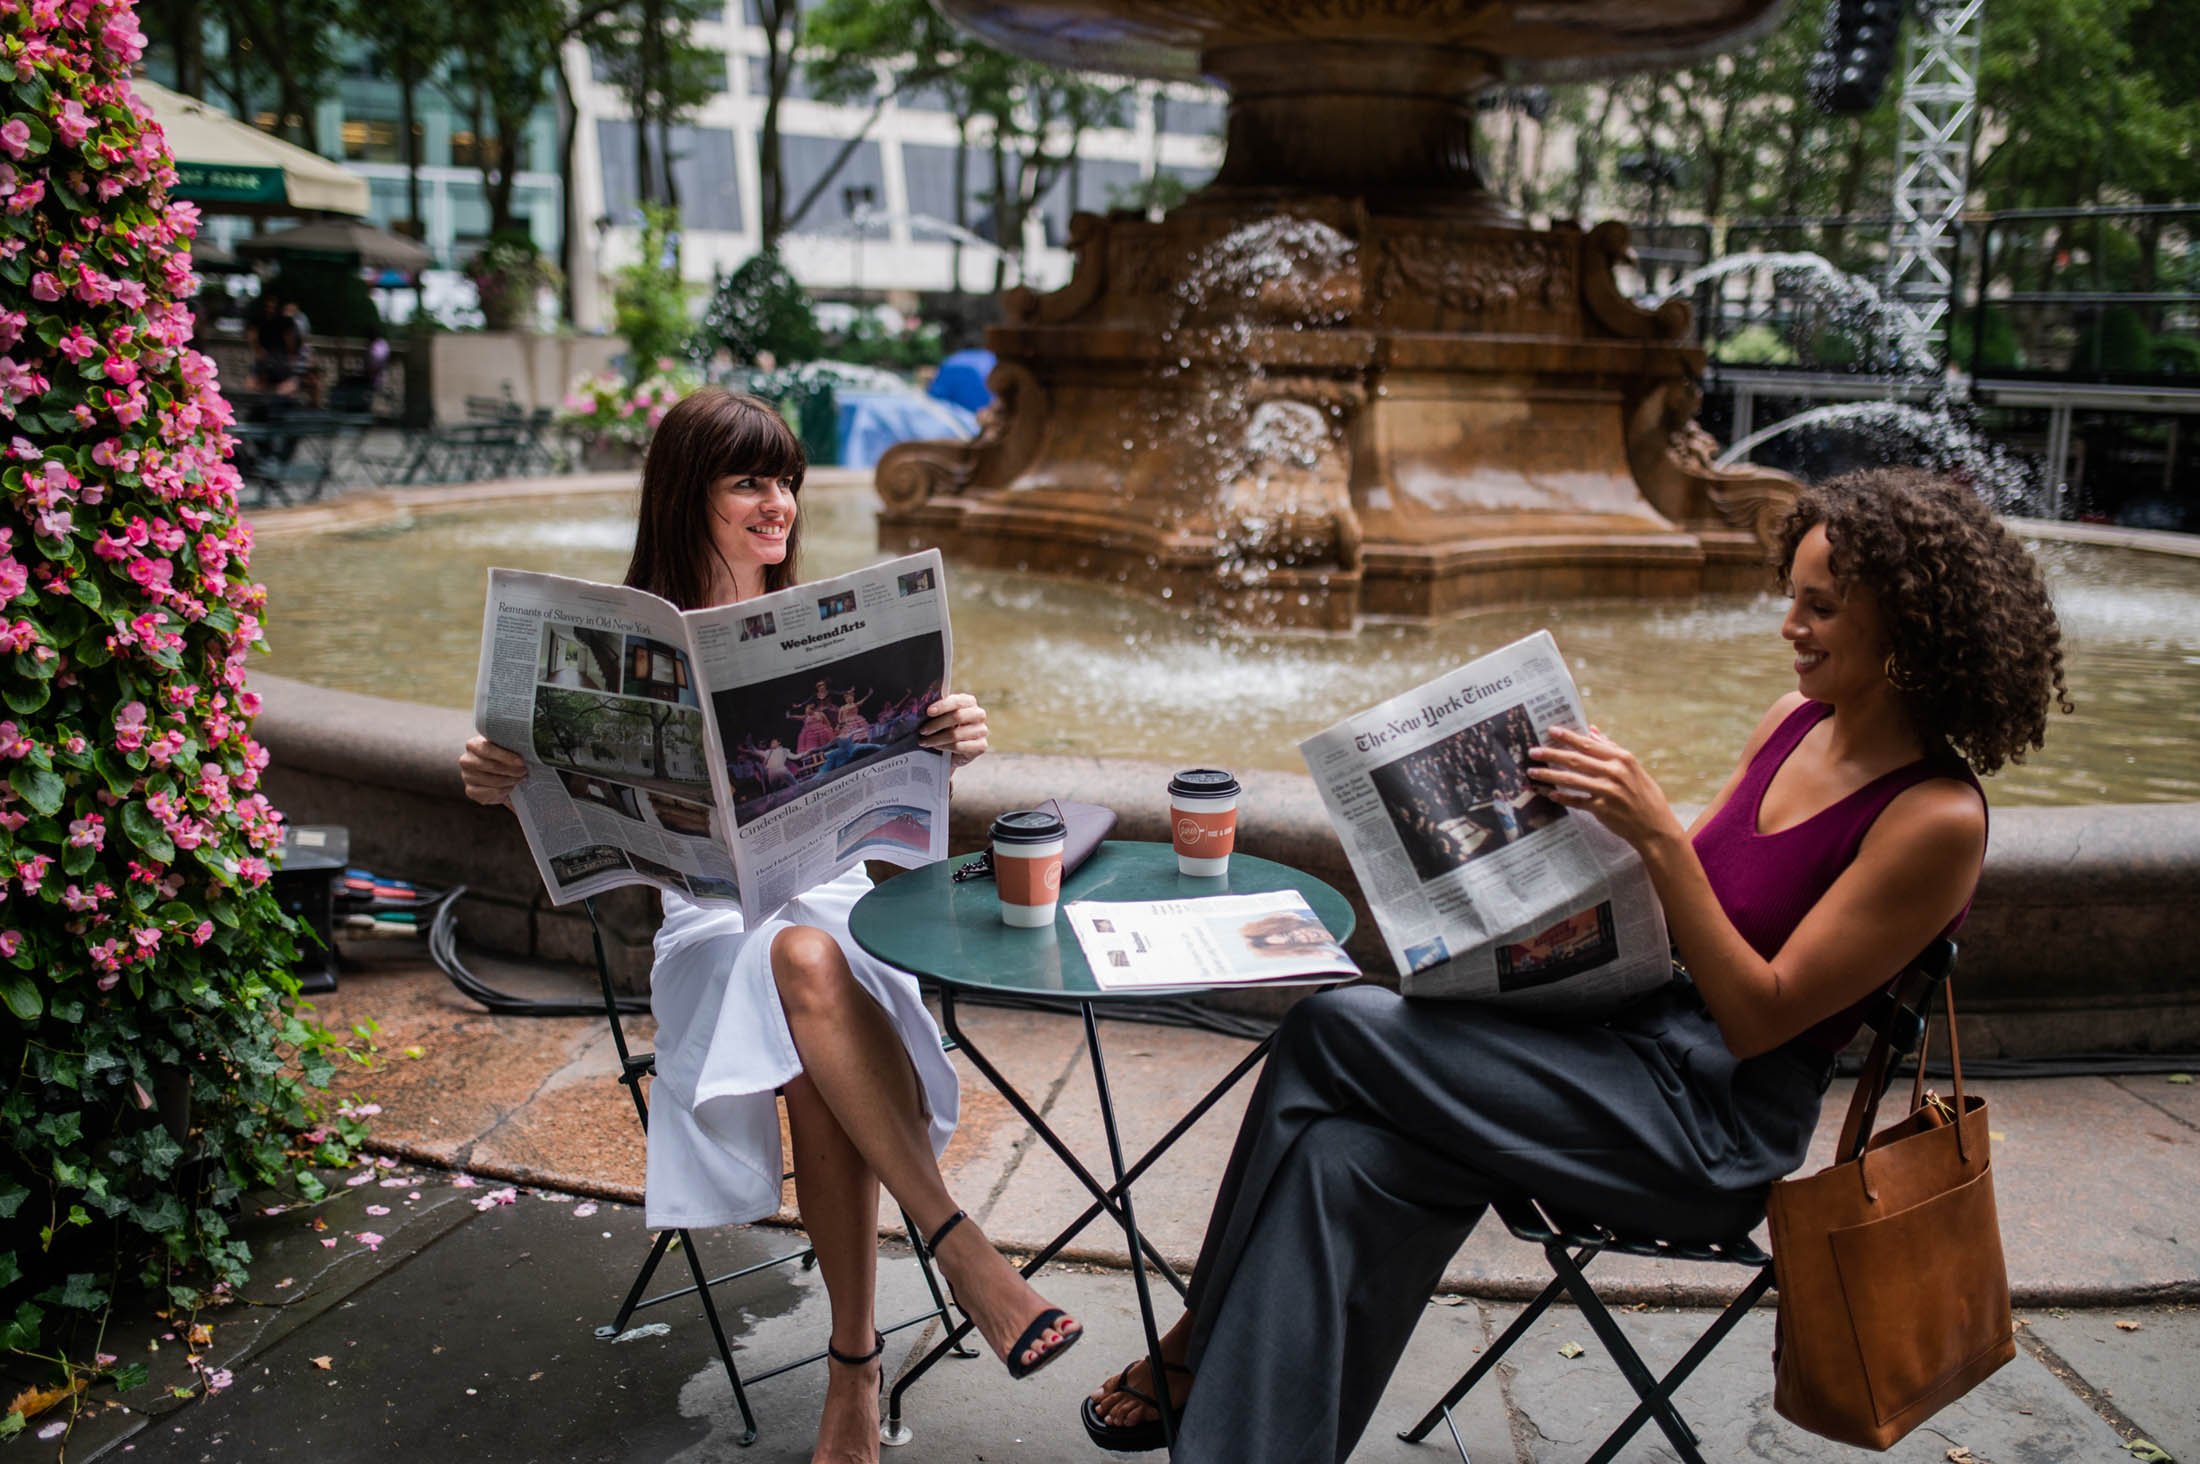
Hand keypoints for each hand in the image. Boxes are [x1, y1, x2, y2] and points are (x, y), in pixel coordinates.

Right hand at [459, 736, 528, 805]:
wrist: (498, 771)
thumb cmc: (504, 756)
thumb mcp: (505, 747)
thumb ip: (510, 746)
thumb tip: (527, 749)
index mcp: (473, 745)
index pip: (487, 749)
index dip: (505, 756)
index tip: (521, 761)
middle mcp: (466, 760)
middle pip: (491, 766)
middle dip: (511, 770)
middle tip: (525, 772)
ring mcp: (466, 777)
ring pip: (492, 781)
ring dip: (510, 781)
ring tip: (521, 779)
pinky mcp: (470, 791)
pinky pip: (489, 794)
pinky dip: (503, 792)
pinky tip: (511, 788)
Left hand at [920, 693, 988, 768]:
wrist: (953, 750)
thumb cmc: (944, 728)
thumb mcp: (941, 716)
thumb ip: (936, 710)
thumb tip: (919, 708)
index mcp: (969, 702)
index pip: (957, 701)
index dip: (942, 706)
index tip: (928, 711)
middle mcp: (979, 714)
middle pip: (957, 717)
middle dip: (937, 724)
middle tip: (922, 730)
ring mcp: (982, 730)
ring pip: (956, 734)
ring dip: (937, 739)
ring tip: (924, 742)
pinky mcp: (982, 746)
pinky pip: (960, 747)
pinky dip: (945, 747)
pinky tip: (936, 747)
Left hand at [1526, 724, 1682, 850]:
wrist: (1655, 826)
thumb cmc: (1644, 794)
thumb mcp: (1633, 767)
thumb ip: (1611, 748)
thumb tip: (1591, 730)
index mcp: (1622, 758)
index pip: (1589, 744)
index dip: (1568, 737)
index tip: (1550, 731)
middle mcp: (1615, 772)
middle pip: (1576, 760)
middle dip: (1551, 754)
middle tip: (1532, 751)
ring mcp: (1608, 791)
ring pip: (1572, 779)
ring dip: (1549, 775)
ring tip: (1532, 771)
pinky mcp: (1602, 809)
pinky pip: (1576, 801)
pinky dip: (1562, 797)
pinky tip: (1549, 793)